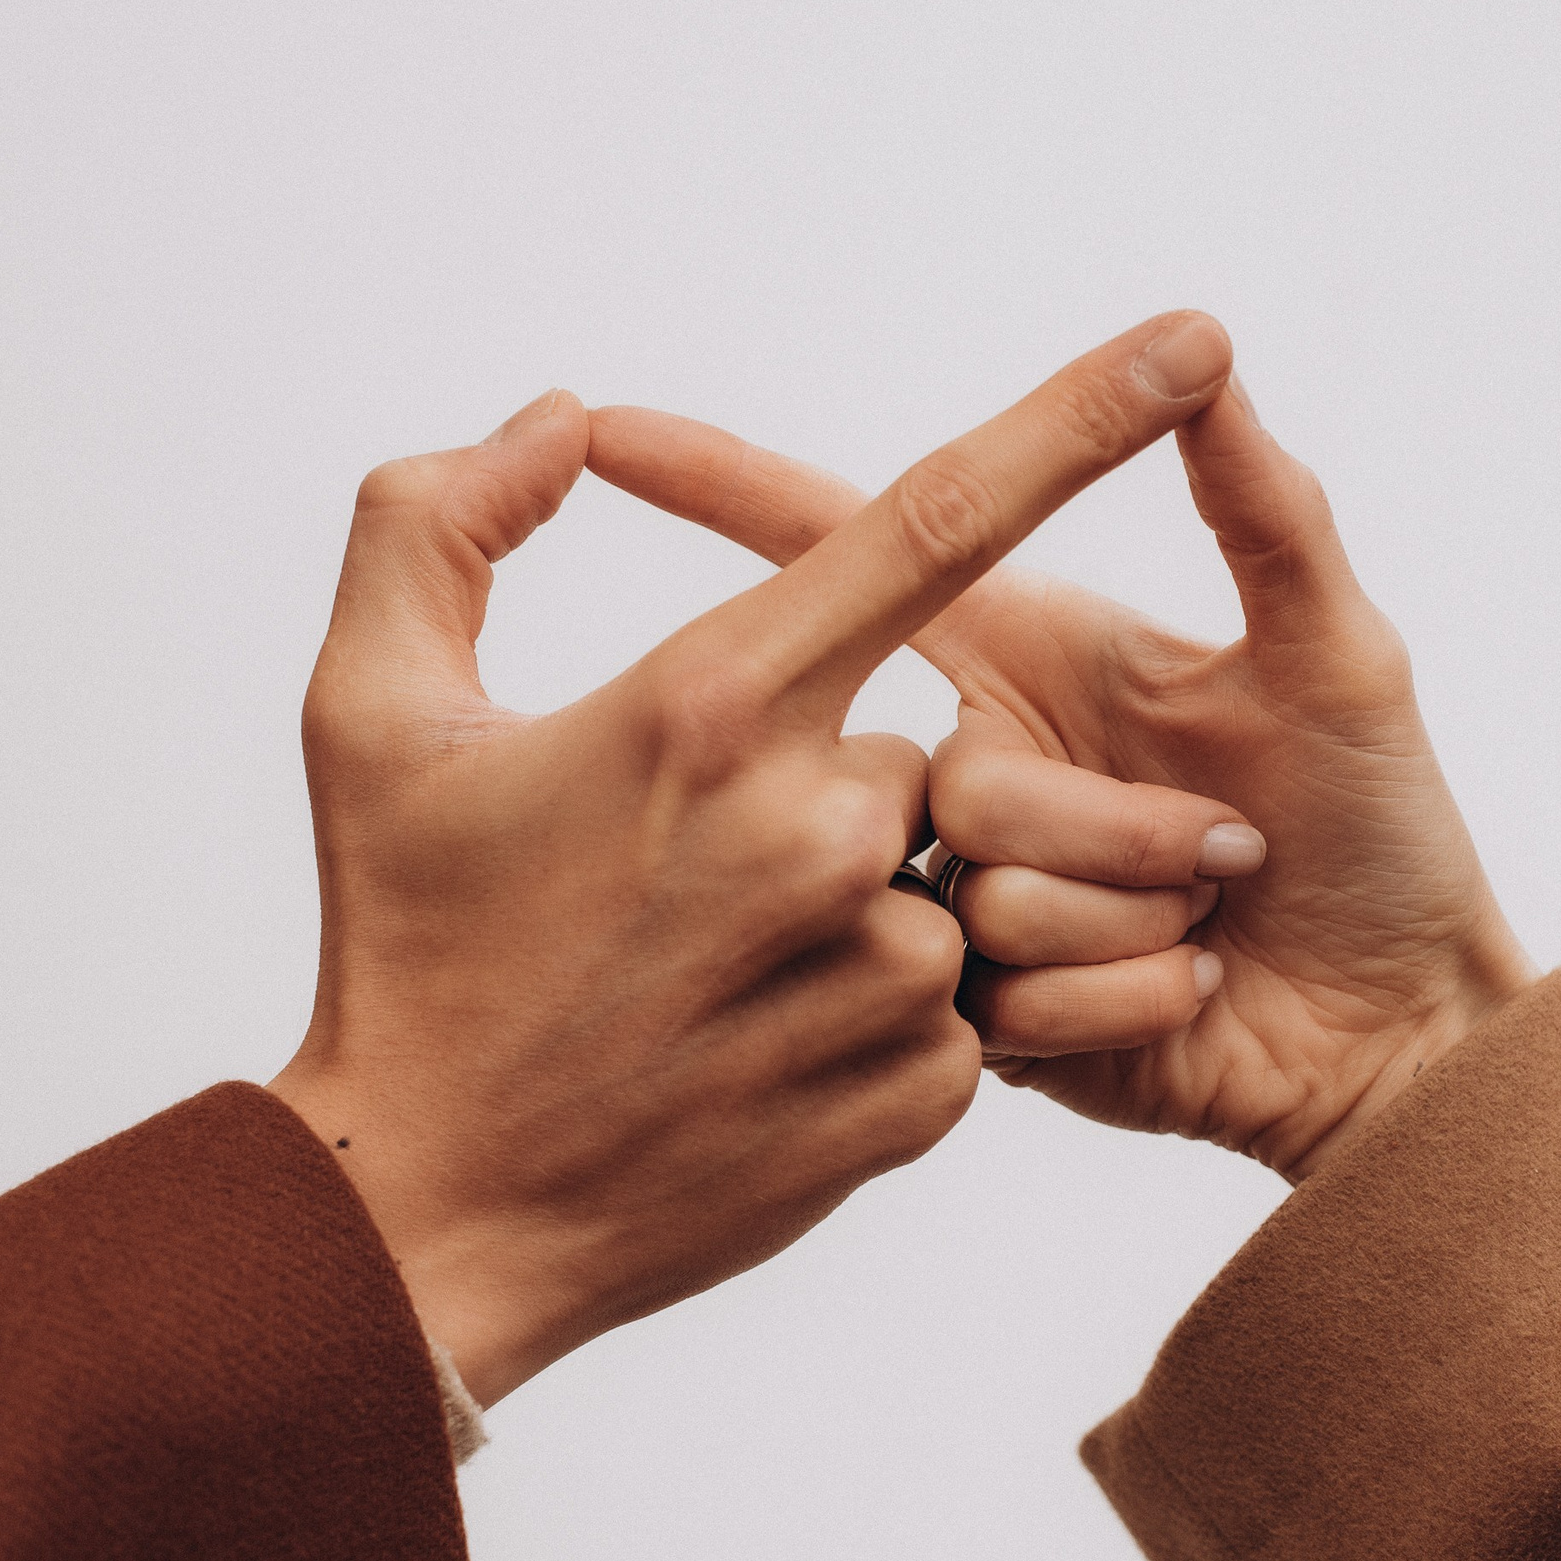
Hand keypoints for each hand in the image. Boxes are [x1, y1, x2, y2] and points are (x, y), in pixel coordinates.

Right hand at [268, 315, 1234, 1401]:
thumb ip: (438, 527)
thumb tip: (557, 424)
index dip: (1080, 421)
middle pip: (917, 747)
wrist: (435, 1224)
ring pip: (944, 880)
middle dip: (834, 798)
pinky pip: (956, 1008)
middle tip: (681, 895)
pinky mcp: (919, 1092)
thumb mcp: (366, 716)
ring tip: (715, 990)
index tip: (1193, 336)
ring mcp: (880, 972)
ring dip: (861, 915)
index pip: (935, 523)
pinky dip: (879, 1021)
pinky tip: (764, 1066)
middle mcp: (818, 828)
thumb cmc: (393, 953)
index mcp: (710, 706)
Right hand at [583, 338, 1535, 1182]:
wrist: (1399, 1043)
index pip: (862, 554)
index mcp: (1023, 661)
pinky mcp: (975, 1025)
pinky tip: (1180, 1005)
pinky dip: (1120, 1005)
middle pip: (945, 774)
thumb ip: (1270, 510)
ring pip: (976, 897)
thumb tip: (1216, 353)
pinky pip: (1002, 1001)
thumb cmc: (1385, 835)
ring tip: (1212, 933)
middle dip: (1115, 827)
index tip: (603, 431)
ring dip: (1129, 920)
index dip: (726, 487)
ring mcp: (962, 900)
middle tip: (1243, 850)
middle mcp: (973, 770)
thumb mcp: (1340, 659)